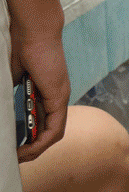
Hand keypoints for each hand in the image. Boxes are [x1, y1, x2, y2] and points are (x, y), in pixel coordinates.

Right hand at [6, 0, 69, 162]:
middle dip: (32, 149)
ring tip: (19, 158)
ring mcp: (60, 97)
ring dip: (36, 149)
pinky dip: (43, 141)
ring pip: (53, 133)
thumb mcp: (12, 79)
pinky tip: (29, 150)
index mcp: (46, 93)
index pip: (43, 123)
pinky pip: (55, 128)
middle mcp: (57, 97)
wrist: (33, 33)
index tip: (15, 148)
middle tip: (15, 158)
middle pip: (49, 132)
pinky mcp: (59, 97)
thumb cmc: (21, 50)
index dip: (30, 138)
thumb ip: (10, 96)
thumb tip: (4, 107)